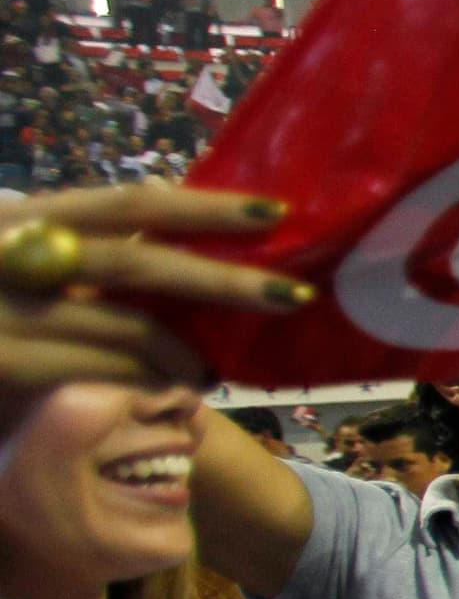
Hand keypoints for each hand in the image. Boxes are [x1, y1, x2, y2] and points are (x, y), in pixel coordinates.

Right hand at [1, 184, 312, 411]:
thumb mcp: (15, 261)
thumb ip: (74, 260)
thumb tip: (169, 249)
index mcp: (20, 219)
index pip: (127, 203)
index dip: (204, 207)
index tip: (275, 212)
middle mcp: (12, 254)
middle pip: (139, 263)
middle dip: (224, 281)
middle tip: (290, 295)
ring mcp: (3, 311)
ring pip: (124, 331)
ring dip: (182, 353)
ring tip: (211, 370)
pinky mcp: (1, 364)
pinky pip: (95, 375)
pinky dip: (140, 384)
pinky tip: (165, 395)